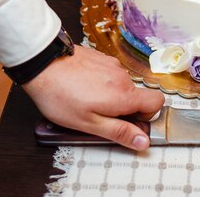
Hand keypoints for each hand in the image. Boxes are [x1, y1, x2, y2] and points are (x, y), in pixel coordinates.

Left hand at [23, 45, 164, 150]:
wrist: (42, 64)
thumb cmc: (61, 95)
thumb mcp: (88, 124)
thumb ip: (119, 132)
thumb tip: (143, 141)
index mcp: (124, 96)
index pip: (157, 102)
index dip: (147, 114)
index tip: (129, 121)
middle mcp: (123, 77)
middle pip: (136, 95)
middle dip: (122, 107)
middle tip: (97, 114)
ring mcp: (112, 65)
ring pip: (121, 85)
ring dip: (110, 94)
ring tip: (85, 99)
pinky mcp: (101, 58)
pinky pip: (110, 74)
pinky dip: (101, 82)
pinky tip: (81, 85)